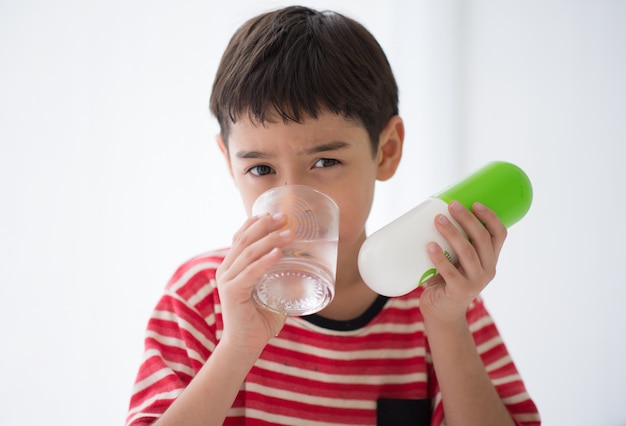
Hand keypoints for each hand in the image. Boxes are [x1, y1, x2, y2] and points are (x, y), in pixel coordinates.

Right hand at [215, 213, 293, 354]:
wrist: (245, 345)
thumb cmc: (259, 320)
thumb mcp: (271, 292)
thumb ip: (281, 280)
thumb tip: (305, 269)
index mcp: (233, 266)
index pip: (240, 237)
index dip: (256, 222)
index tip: (273, 212)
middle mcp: (226, 269)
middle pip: (244, 239)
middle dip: (265, 225)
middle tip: (285, 217)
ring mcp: (227, 280)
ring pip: (248, 252)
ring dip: (269, 240)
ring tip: (288, 233)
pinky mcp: (232, 293)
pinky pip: (249, 273)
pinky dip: (264, 261)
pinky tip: (277, 253)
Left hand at [420, 201, 506, 324]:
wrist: (442, 312)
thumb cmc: (446, 279)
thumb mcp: (455, 259)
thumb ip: (449, 242)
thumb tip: (427, 212)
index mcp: (490, 258)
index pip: (499, 234)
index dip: (490, 217)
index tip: (475, 203)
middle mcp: (488, 269)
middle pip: (482, 239)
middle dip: (467, 219)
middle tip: (451, 205)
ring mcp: (476, 282)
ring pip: (467, 252)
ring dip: (452, 233)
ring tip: (438, 220)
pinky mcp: (460, 291)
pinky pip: (450, 272)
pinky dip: (440, 258)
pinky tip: (430, 246)